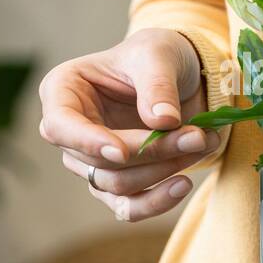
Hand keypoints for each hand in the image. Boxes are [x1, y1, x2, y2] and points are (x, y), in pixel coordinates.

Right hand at [39, 28, 219, 220]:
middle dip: (150, 152)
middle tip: (197, 136)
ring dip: (163, 171)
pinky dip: (157, 201)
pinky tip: (183, 183)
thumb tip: (162, 122)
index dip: (87, 142)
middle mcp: (70, 130)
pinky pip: (128, 207)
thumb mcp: (159, 54)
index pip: (59, 126)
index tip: (121, 152)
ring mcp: (90, 160)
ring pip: (116, 185)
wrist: (181, 74)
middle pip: (98, 160)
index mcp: (63, 90)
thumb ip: (158, 85)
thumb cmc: (158, 55)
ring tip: (202, 142)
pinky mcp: (116, 182)